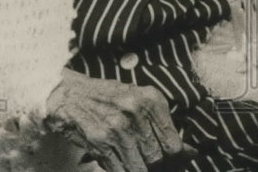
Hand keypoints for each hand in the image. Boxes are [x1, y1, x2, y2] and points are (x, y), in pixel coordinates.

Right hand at [45, 68, 188, 171]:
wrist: (69, 95)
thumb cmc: (108, 98)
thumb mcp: (139, 101)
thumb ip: (162, 124)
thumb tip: (188, 152)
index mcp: (151, 100)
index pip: (173, 144)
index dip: (177, 159)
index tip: (177, 162)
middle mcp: (137, 113)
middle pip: (158, 158)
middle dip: (159, 168)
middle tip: (157, 166)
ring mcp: (118, 129)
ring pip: (141, 167)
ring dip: (141, 170)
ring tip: (139, 164)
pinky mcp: (100, 142)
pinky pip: (121, 170)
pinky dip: (125, 171)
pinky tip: (124, 166)